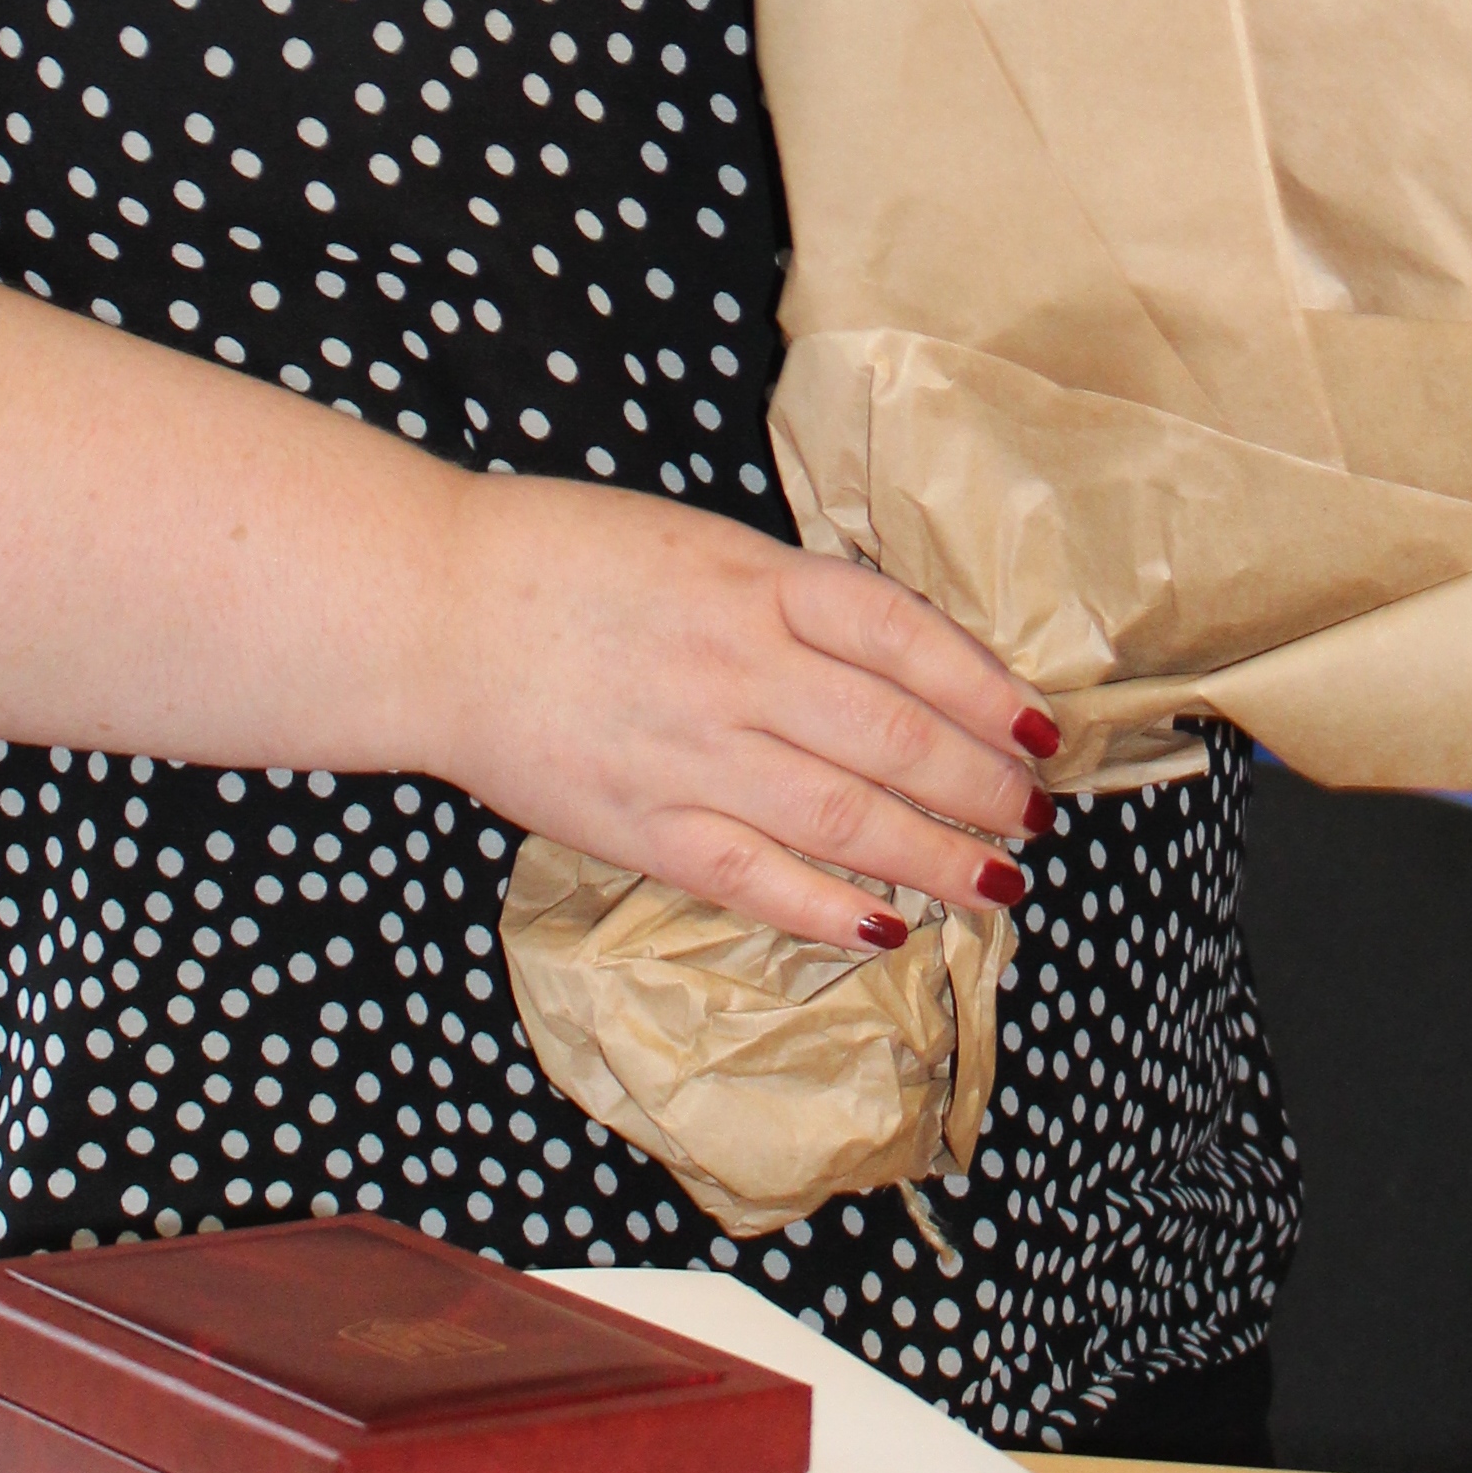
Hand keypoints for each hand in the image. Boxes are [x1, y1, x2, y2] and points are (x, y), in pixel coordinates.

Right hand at [419, 474, 1057, 952]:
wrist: (431, 611)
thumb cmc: (562, 558)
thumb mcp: (697, 543)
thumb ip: (785, 598)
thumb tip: (888, 653)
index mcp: (757, 583)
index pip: (906, 637)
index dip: (985, 687)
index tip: (1040, 726)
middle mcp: (740, 668)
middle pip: (894, 736)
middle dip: (980, 783)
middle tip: (1034, 813)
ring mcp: (693, 755)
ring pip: (845, 819)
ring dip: (936, 856)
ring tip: (997, 880)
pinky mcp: (642, 827)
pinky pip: (756, 881)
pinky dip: (830, 911)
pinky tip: (886, 929)